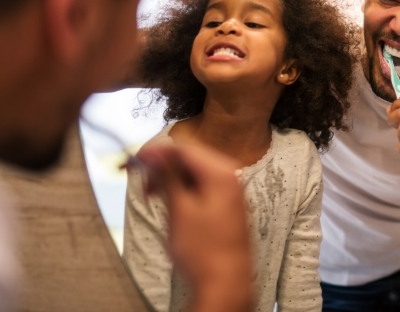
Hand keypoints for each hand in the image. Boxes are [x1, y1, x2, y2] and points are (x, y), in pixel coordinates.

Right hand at [137, 141, 252, 311]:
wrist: (225, 283)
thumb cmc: (204, 251)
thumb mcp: (179, 209)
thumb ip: (167, 176)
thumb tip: (153, 154)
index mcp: (221, 172)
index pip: (184, 149)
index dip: (156, 152)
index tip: (135, 159)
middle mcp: (230, 176)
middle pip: (189, 158)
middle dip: (163, 166)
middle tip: (141, 180)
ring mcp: (230, 190)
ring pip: (194, 172)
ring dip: (171, 178)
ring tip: (151, 194)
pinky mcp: (226, 203)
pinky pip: (201, 185)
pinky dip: (183, 189)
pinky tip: (169, 201)